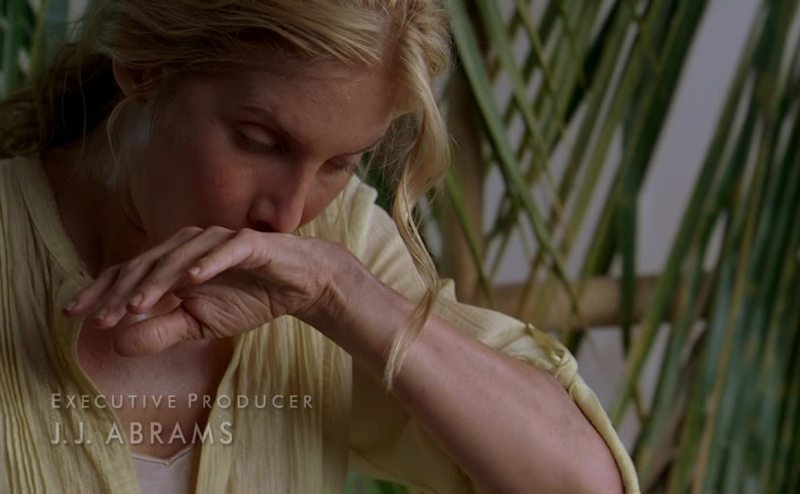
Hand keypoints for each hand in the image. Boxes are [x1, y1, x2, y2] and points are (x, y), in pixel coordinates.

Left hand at [63, 226, 349, 355]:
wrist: (298, 285)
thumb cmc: (247, 297)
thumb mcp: (200, 324)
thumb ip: (162, 332)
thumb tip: (118, 345)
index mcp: (173, 262)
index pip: (130, 273)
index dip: (103, 291)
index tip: (75, 315)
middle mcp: (189, 244)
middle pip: (148, 263)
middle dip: (124, 292)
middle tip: (105, 319)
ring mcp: (218, 240)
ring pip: (180, 257)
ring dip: (158, 280)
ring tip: (139, 306)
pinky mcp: (249, 243)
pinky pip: (225, 251)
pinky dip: (209, 262)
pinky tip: (192, 280)